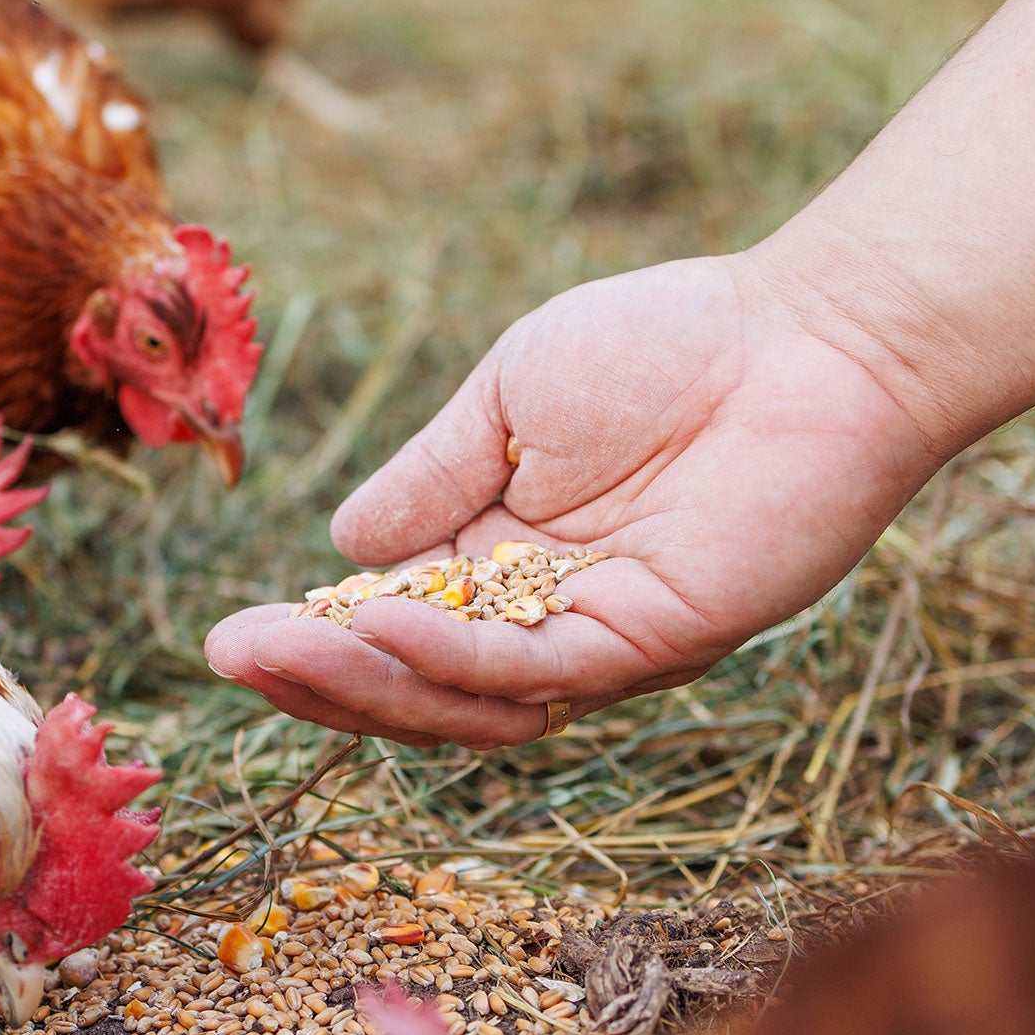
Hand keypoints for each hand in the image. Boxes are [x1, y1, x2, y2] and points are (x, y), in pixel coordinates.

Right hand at [205, 254, 947, 747]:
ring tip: (287, 650)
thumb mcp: (507, 397)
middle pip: (418, 686)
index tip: (231, 637)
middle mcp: (546, 617)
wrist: (803, 333)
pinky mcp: (656, 639)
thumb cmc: (667, 344)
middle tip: (234, 657)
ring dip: (371, 681)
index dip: (312, 645)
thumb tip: (338, 548)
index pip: (392, 631)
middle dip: (320, 681)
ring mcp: (602, 638)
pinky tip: (381, 623)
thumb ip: (431, 476)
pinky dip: (454, 658)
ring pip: (470, 700)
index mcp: (504, 561)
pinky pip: (539, 671)